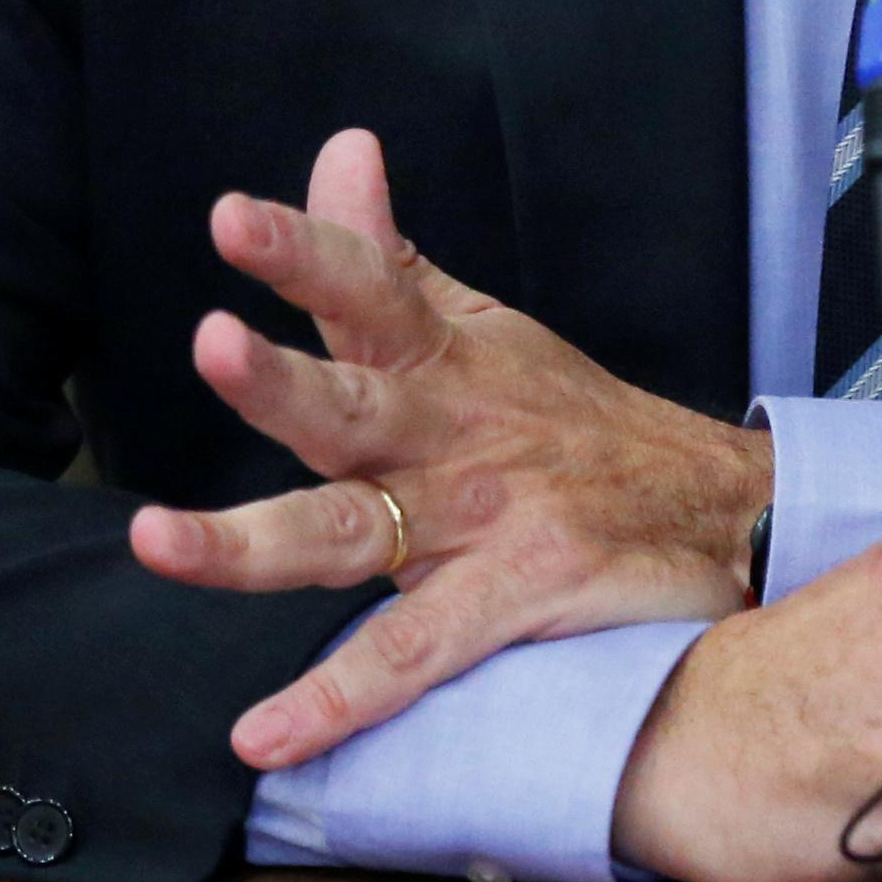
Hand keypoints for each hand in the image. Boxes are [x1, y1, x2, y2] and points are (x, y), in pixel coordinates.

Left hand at [124, 127, 773, 769]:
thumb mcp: (485, 323)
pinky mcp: (514, 602)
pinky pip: (409, 655)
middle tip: (211, 346)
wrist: (724, 512)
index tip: (231, 218)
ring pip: (352, 530)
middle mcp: (451, 433)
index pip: (366, 287)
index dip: (304, 249)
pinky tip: (263, 734)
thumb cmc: (574, 422)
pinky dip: (335, 699)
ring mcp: (482, 522)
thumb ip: (390, 250)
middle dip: (279, 379)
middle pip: (350, 403)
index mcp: (442, 358)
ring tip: (158, 541)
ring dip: (251, 541)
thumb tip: (341, 147)